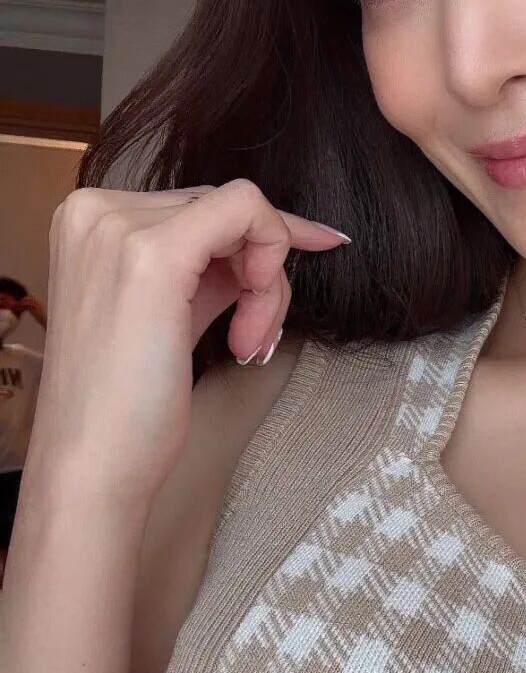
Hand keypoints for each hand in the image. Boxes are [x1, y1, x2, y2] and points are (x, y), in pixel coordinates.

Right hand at [26, 177, 350, 513]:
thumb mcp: (166, 313)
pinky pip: (250, 213)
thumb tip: (269, 244)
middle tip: (254, 339)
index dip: (252, 245)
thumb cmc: (125, 407)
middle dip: (260, 273)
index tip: (290, 271)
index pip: (198, 206)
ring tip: (248, 345)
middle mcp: (94, 210)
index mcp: (87, 221)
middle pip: (222, 209)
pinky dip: (270, 270)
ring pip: (243, 214)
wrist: (91, 467)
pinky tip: (251, 331)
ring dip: (266, 284)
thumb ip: (205, 271)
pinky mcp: (154, 254)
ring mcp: (118, 227)